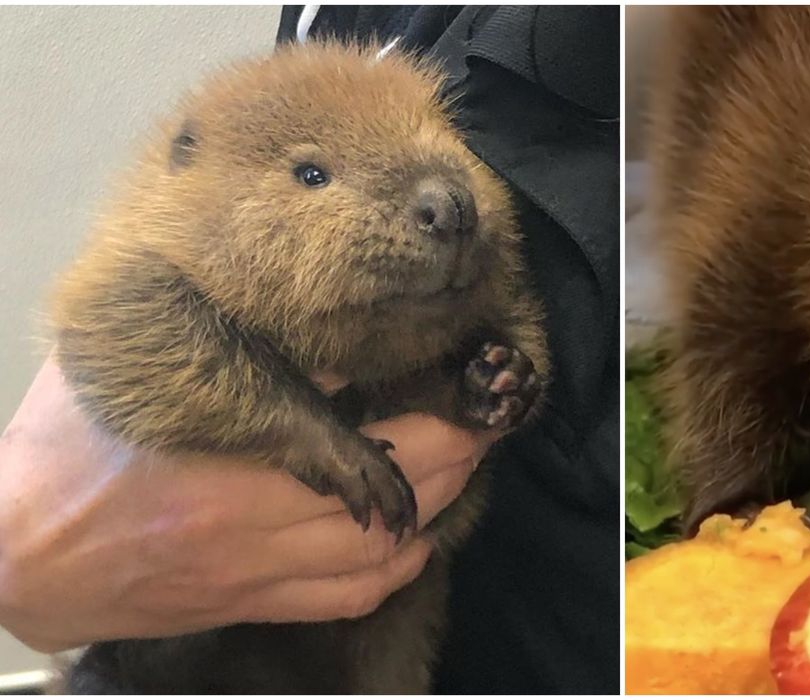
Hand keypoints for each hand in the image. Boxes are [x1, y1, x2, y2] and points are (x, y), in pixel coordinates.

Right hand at [0, 358, 491, 652]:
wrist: (14, 557)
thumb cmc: (63, 457)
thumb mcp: (139, 382)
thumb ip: (227, 361)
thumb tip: (320, 342)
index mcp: (227, 469)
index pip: (363, 443)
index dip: (429, 418)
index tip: (460, 386)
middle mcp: (253, 531)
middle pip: (393, 494)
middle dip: (452, 455)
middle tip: (478, 420)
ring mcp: (255, 576)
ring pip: (381, 553)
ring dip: (437, 508)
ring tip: (461, 467)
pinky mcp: (248, 604)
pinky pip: (344, 598)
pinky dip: (393, 569)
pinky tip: (413, 538)